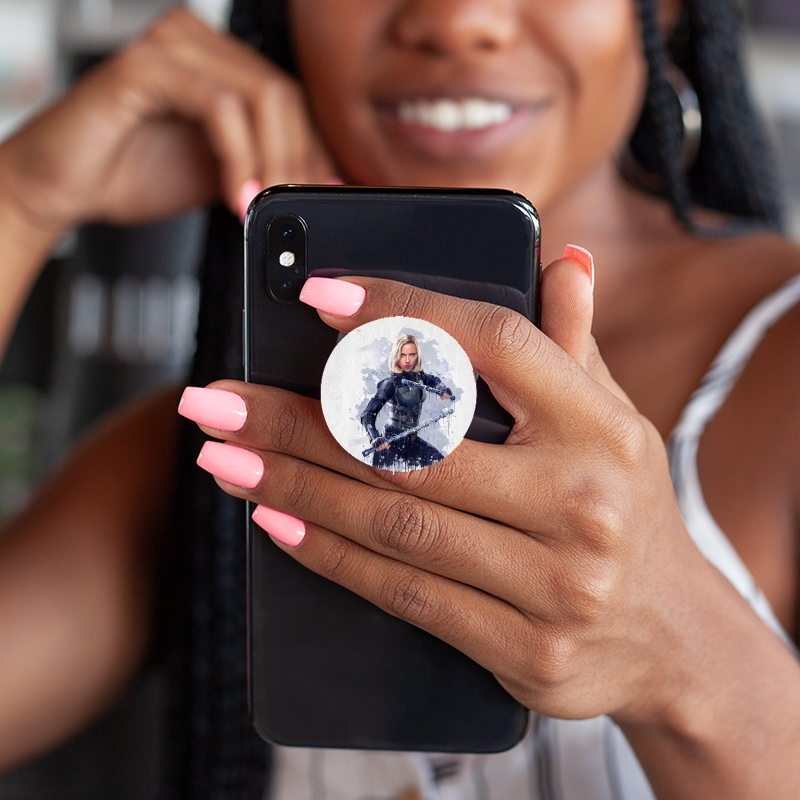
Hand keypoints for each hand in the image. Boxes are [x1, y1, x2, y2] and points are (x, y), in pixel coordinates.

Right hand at [0, 8, 335, 235]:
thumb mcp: (220, 174)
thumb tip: (314, 184)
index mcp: (217, 62)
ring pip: (260, 96)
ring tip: (264, 206)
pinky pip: (219, 106)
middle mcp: (197, 42)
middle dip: (298, 161)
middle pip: (283, 95)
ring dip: (273, 161)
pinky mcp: (145, 65)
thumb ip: (263, 167)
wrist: (64, 186)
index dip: (313, 150)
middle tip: (293, 207)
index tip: (321, 195)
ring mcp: (170, 46)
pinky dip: (238, 157)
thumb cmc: (131, 173)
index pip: (289, 99)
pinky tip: (236, 195)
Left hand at [185, 256, 716, 730]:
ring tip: (221, 454)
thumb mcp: (614, 419)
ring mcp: (557, 583)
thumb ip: (571, 343)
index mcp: (602, 425)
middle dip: (298, 418)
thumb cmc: (623, 505)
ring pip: (395, 523)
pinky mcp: (526, 650)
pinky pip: (406, 595)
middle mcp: (583, 500)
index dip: (401, 315)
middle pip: (413, 446)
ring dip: (293, 484)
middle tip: (215, 396)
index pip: (492, 344)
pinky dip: (331, 555)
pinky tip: (274, 520)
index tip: (316, 295)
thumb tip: (560, 259)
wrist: (672, 636)